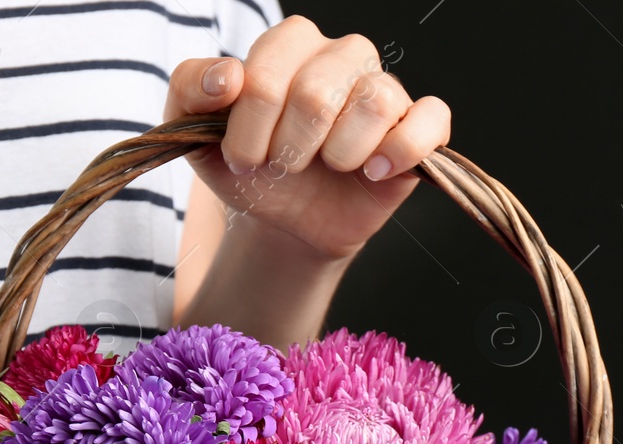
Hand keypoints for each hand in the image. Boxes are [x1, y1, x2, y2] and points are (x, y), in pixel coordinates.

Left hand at [165, 15, 450, 260]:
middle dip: (288, 148)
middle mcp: (343, 56)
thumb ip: (191, 89)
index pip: (268, 73)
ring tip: (329, 167)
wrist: (284, 220)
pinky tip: (373, 171)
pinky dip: (402, 150)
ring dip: (339, 153)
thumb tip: (228, 76)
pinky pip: (432, 119)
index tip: (242, 157)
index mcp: (291, 44)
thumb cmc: (250, 166)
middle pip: (317, 92)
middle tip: (283, 167)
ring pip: (374, 101)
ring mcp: (385, 90)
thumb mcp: (197, 133)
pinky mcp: (419, 128)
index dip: (249, 128)